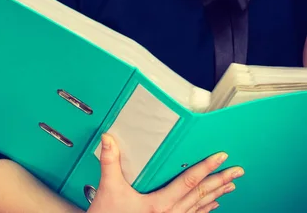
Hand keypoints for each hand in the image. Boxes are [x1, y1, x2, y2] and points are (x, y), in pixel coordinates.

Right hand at [88, 134, 243, 212]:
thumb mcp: (108, 190)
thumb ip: (110, 163)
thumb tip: (109, 140)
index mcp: (159, 204)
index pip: (188, 181)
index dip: (206, 167)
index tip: (220, 157)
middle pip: (200, 194)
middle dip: (221, 181)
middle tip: (237, 171)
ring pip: (200, 207)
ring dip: (217, 195)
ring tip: (231, 186)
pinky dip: (205, 210)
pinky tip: (212, 205)